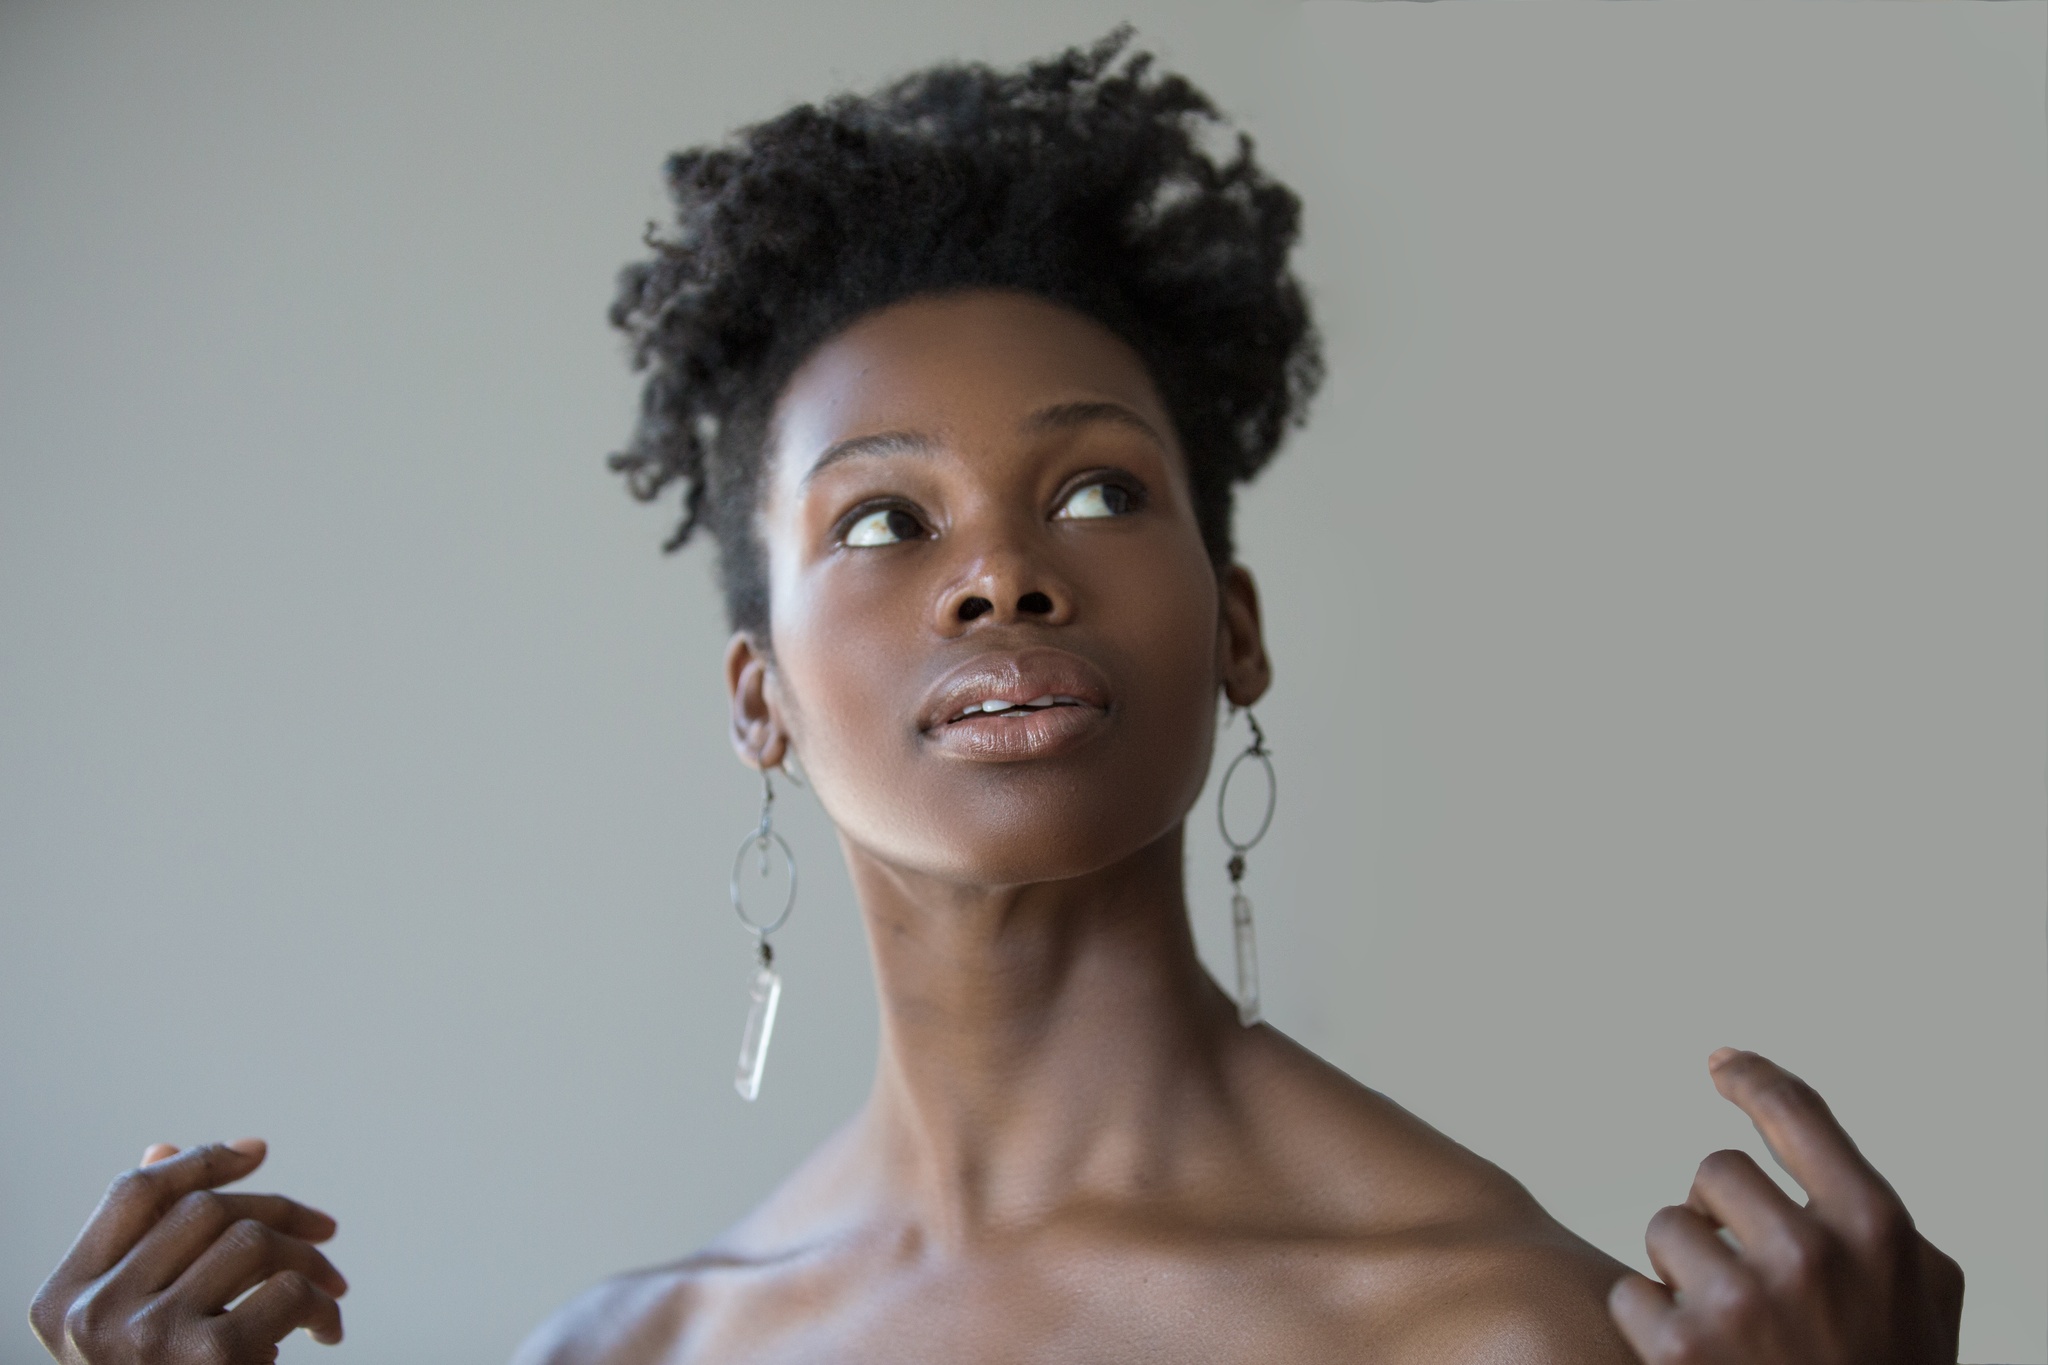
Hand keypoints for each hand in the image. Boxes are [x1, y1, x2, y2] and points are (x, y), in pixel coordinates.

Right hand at [29, 1141, 347, 1364]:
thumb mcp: (131, 1318)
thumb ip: (143, 1240)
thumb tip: (166, 1146)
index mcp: (62, 1298)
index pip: (131, 1193)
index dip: (199, 1162)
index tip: (259, 1150)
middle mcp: (91, 1316)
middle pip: (203, 1211)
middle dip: (278, 1212)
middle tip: (326, 1234)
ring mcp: (143, 1337)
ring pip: (251, 1241)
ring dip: (309, 1261)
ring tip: (331, 1291)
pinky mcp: (205, 1359)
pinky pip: (286, 1290)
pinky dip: (322, 1305)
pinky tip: (326, 1330)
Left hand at [1607, 1050, 1962, 1363]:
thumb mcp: (1922, 1298)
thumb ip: (1875, 1217)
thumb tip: (1788, 1118)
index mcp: (1875, 1229)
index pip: (1798, 1114)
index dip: (1753, 1077)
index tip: (1720, 1061)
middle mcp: (1810, 1255)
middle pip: (1713, 1172)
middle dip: (1720, 1216)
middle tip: (1750, 1276)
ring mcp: (1743, 1303)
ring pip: (1665, 1229)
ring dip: (1684, 1272)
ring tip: (1731, 1329)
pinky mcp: (1679, 1349)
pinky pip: (1633, 1293)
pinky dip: (1652, 1325)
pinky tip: (1693, 1361)